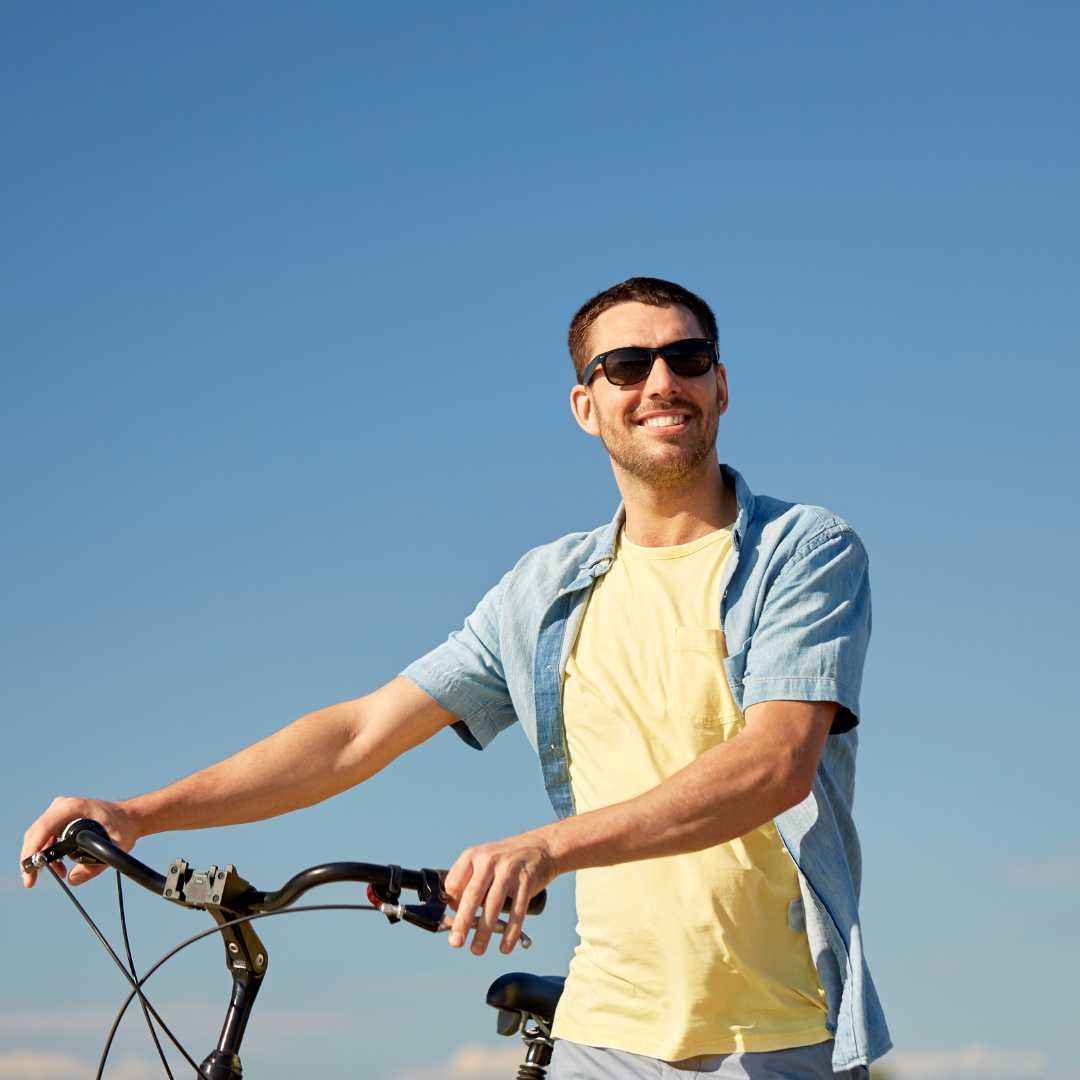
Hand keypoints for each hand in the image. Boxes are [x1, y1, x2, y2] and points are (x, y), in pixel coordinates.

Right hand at [20, 796, 139, 888]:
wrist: (130, 817)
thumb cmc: (123, 827)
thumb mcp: (114, 847)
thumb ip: (94, 866)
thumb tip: (71, 880)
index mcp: (73, 808)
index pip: (43, 829)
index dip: (32, 851)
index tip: (29, 872)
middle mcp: (62, 806)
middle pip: (35, 834)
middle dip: (31, 859)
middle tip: (31, 881)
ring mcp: (60, 811)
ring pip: (38, 837)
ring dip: (40, 858)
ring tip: (58, 874)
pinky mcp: (60, 818)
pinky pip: (45, 837)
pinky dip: (48, 854)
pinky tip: (60, 868)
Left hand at [443, 830, 557, 955]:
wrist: (541, 846)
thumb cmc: (506, 859)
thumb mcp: (484, 860)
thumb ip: (469, 881)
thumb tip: (455, 911)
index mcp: (473, 855)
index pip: (454, 883)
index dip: (452, 904)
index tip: (452, 919)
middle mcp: (489, 860)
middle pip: (472, 895)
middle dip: (462, 922)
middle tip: (456, 942)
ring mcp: (509, 870)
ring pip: (494, 905)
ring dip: (484, 931)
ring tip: (477, 949)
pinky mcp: (526, 881)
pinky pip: (517, 911)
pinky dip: (510, 932)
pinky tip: (505, 947)